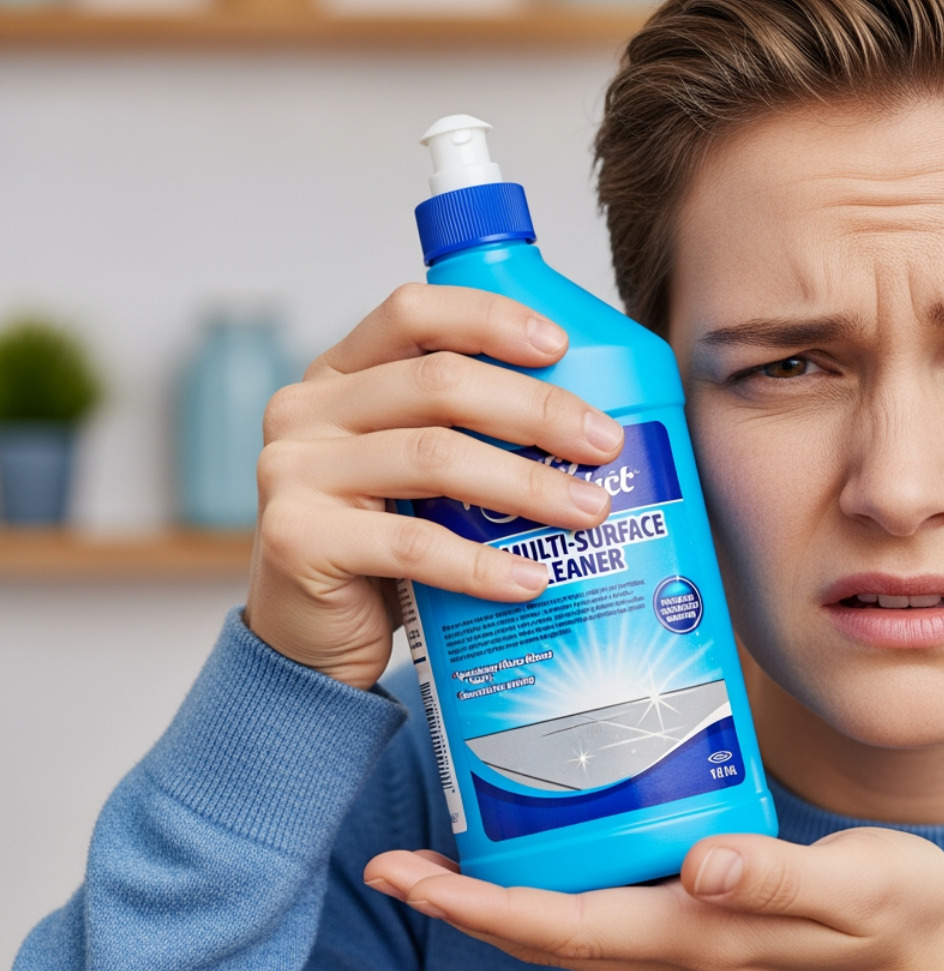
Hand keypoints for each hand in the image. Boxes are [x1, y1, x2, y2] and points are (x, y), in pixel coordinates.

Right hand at [245, 283, 624, 688]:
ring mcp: (292, 471)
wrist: (314, 640)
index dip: (488, 319)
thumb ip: (468, 431)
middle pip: (438, 383)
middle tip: (605, 443)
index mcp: (341, 373)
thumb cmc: (384, 546)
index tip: (561, 345)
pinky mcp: (296, 538)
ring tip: (591, 512)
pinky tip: (533, 580)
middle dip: (536, 409)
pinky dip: (483, 565)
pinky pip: (413, 545)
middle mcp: (307, 409)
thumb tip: (596, 422)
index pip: (413, 313)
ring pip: (433, 459)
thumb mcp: (420, 472)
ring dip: (526, 486)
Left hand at [364, 828, 943, 970]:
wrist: (926, 964)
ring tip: (451, 840)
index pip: (563, 926)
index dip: (479, 906)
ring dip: (499, 893)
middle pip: (545, 928)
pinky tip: (557, 830)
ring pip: (570, 920)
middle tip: (394, 859)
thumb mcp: (852, 888)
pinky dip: (559, 876)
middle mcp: (672, 943)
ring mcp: (683, 938)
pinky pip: (608, 903)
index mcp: (694, 933)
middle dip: (463, 901)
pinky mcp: (701, 919)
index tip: (410, 877)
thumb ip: (778, 876)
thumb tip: (703, 865)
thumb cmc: (894, 918)